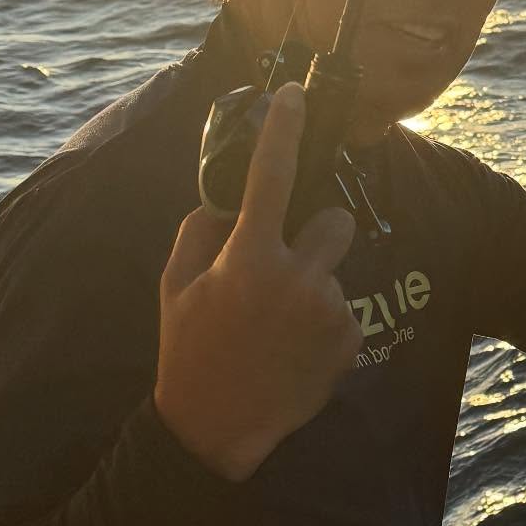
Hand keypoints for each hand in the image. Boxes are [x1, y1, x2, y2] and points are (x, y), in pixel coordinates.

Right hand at [154, 85, 361, 482]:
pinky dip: (325, 321)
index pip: (271, 176)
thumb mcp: (174, 285)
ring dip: (316, 283)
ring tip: (280, 323)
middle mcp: (297, 278)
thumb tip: (227, 198)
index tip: (295, 96)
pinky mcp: (351, 340)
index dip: (285, 130)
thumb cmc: (189, 351)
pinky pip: (345, 308)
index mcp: (248, 258)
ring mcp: (329, 310)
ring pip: (337, 269)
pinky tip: (295, 347)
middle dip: (316, 234)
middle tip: (284, 264)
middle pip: (335, 221)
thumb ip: (200, 230)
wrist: (217, 428)